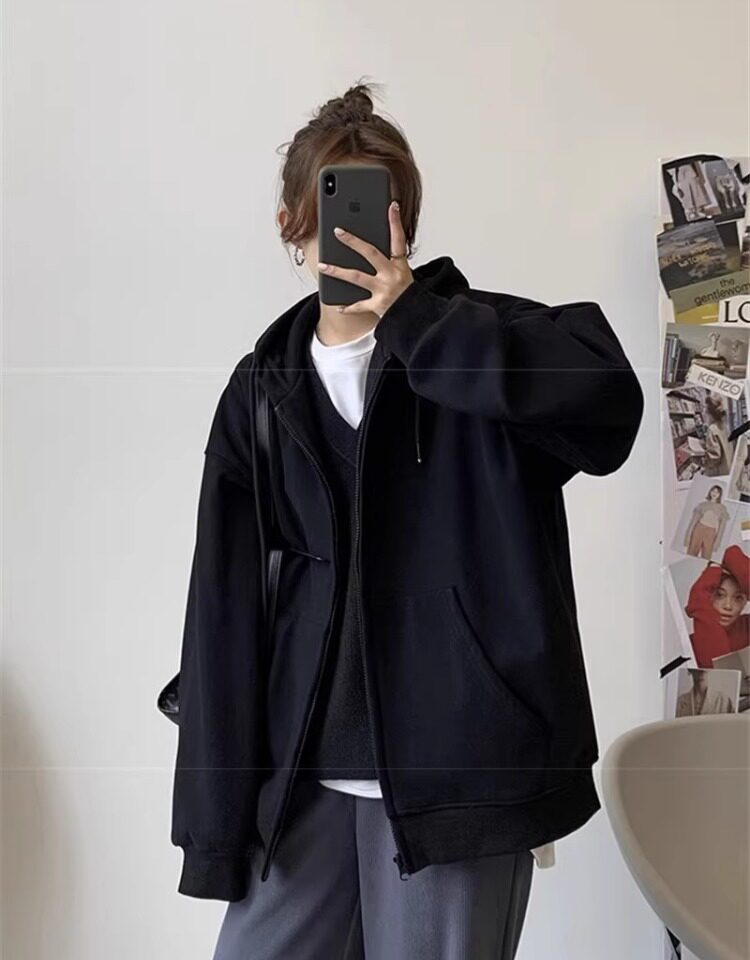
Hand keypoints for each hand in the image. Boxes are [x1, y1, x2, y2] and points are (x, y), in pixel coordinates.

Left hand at [317, 200, 413, 316]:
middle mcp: (392, 274)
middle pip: (370, 253)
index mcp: (400, 264)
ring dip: (337, 271)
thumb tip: (365, 247)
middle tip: (337, 231)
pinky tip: (337, 305)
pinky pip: (359, 305)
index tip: (391, 205)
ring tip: (322, 266)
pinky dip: (347, 307)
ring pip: (356, 277)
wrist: (413, 316)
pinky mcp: (378, 305)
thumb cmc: (406, 294)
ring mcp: (384, 289)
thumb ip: (388, 261)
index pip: (398, 239)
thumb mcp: (402, 273)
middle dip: (353, 241)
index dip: (395, 222)